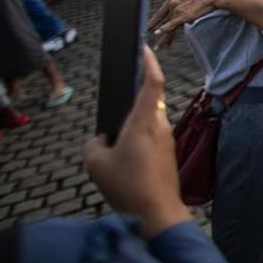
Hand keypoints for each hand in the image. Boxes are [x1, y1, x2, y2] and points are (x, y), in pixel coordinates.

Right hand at [83, 47, 188, 239]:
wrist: (158, 215)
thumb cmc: (128, 187)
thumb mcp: (95, 164)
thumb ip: (93, 144)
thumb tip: (101, 140)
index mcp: (144, 121)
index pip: (152, 82)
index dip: (149, 62)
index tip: (144, 47)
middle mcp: (160, 126)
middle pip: (148, 103)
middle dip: (131, 102)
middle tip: (114, 106)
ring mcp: (167, 140)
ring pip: (148, 123)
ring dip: (133, 126)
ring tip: (114, 146)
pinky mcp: (168, 155)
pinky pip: (151, 139)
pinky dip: (138, 142)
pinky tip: (125, 161)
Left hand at [147, 0, 225, 48]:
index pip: (161, 11)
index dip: (154, 20)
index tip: (148, 26)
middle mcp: (172, 3)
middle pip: (162, 19)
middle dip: (154, 28)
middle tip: (146, 35)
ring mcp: (177, 9)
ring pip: (168, 25)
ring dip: (164, 37)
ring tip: (159, 46)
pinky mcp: (184, 16)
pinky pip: (172, 24)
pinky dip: (165, 29)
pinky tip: (158, 34)